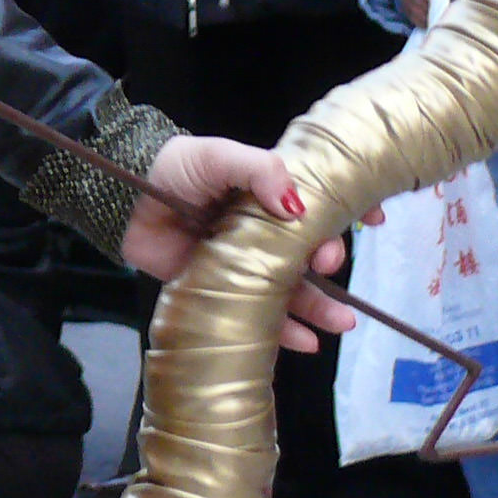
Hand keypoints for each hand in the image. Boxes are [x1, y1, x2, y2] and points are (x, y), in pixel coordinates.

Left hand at [123, 135, 360, 353]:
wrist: (123, 199)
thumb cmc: (173, 170)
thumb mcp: (218, 156)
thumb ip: (259, 171)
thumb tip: (300, 207)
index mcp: (265, 197)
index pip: (318, 205)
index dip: (350, 214)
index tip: (374, 223)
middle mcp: (260, 233)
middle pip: (309, 253)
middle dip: (330, 262)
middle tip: (330, 265)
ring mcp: (242, 265)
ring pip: (291, 291)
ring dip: (320, 307)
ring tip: (342, 323)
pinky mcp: (221, 293)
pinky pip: (259, 318)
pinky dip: (285, 332)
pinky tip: (307, 341)